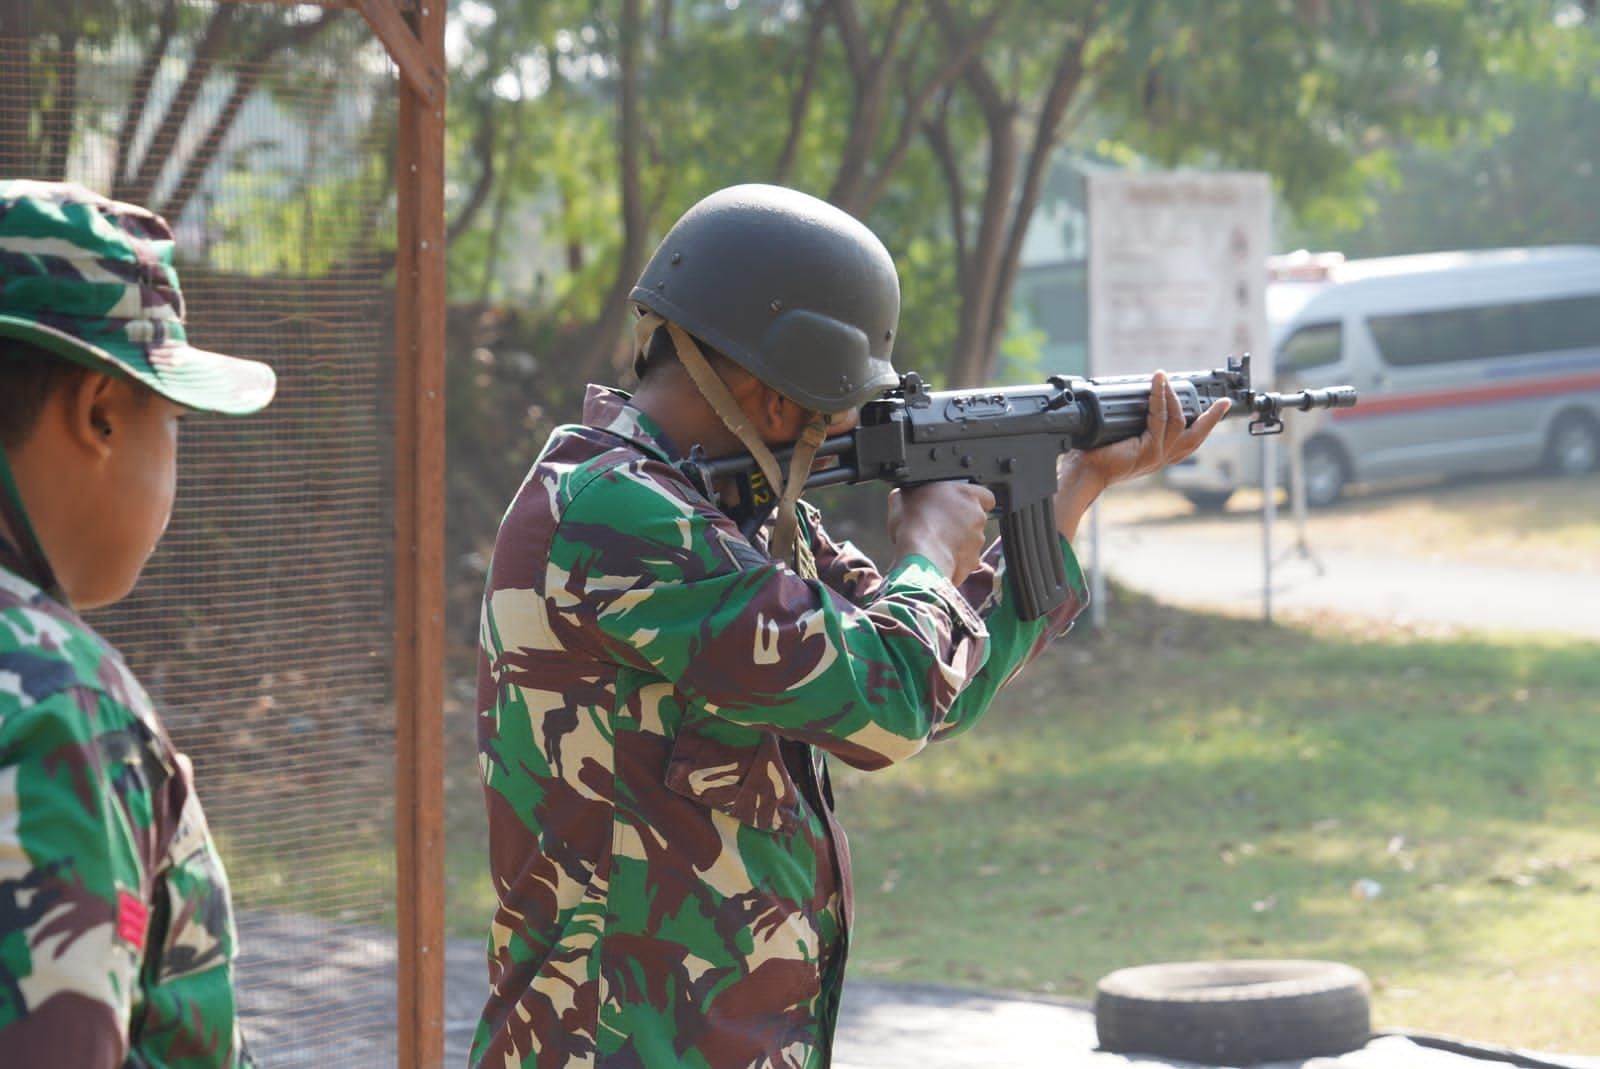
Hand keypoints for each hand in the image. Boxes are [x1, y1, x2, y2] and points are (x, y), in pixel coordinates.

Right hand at [887, 481, 995, 585]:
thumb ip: (913, 493)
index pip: (984, 495)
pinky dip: (954, 558)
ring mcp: (977, 540)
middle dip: (961, 521)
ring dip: (958, 540)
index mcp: (967, 495)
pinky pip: (965, 558)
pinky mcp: (973, 561)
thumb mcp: (903, 498)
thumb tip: (906, 495)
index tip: (958, 504)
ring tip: (935, 542)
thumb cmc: (914, 524)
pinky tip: (937, 556)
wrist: (921, 557)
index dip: (972, 500)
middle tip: (940, 524)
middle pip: (975, 518)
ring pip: (971, 539)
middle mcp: (978, 516)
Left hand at [1054, 371, 1230, 539]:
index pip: (1187, 442)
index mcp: (1157, 456)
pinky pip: (1159, 420)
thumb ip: (1133, 424)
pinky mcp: (1148, 451)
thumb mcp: (1121, 436)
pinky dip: (1158, 399)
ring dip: (1172, 396)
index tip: (1215, 409)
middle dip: (1211, 418)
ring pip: (1177, 422)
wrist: (1083, 472)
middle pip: (1196, 437)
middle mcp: (1161, 459)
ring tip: (1165, 378)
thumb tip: (1134, 397)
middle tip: (1223, 402)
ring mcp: (1156, 456)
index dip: (1203, 425)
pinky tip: (1156, 385)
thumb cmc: (1094, 455)